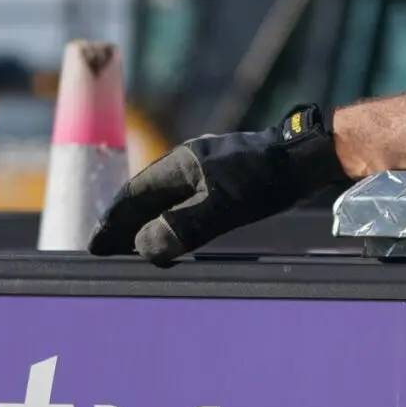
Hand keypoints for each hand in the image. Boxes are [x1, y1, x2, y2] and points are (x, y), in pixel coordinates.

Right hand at [88, 105, 351, 265]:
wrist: (309, 157)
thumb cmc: (266, 179)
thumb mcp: (222, 207)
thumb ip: (182, 227)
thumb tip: (143, 248)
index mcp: (181, 162)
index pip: (135, 194)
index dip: (114, 220)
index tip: (96, 243)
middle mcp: (190, 161)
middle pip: (148, 195)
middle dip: (127, 223)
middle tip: (108, 249)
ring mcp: (211, 166)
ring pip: (169, 198)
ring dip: (150, 222)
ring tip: (137, 247)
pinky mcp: (230, 176)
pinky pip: (189, 200)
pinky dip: (175, 219)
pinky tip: (180, 232)